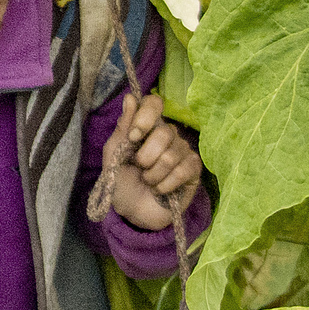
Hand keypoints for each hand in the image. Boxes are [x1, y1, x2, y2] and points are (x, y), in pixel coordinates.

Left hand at [107, 93, 202, 231]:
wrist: (132, 212)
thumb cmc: (122, 181)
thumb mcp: (114, 154)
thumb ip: (123, 127)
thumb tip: (130, 97)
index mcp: (147, 126)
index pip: (154, 103)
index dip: (145, 117)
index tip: (133, 137)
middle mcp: (168, 134)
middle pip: (164, 132)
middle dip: (145, 157)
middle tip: (139, 169)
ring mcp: (182, 150)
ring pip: (171, 155)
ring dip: (153, 175)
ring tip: (148, 182)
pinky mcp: (193, 169)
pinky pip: (183, 171)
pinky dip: (165, 185)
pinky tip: (161, 190)